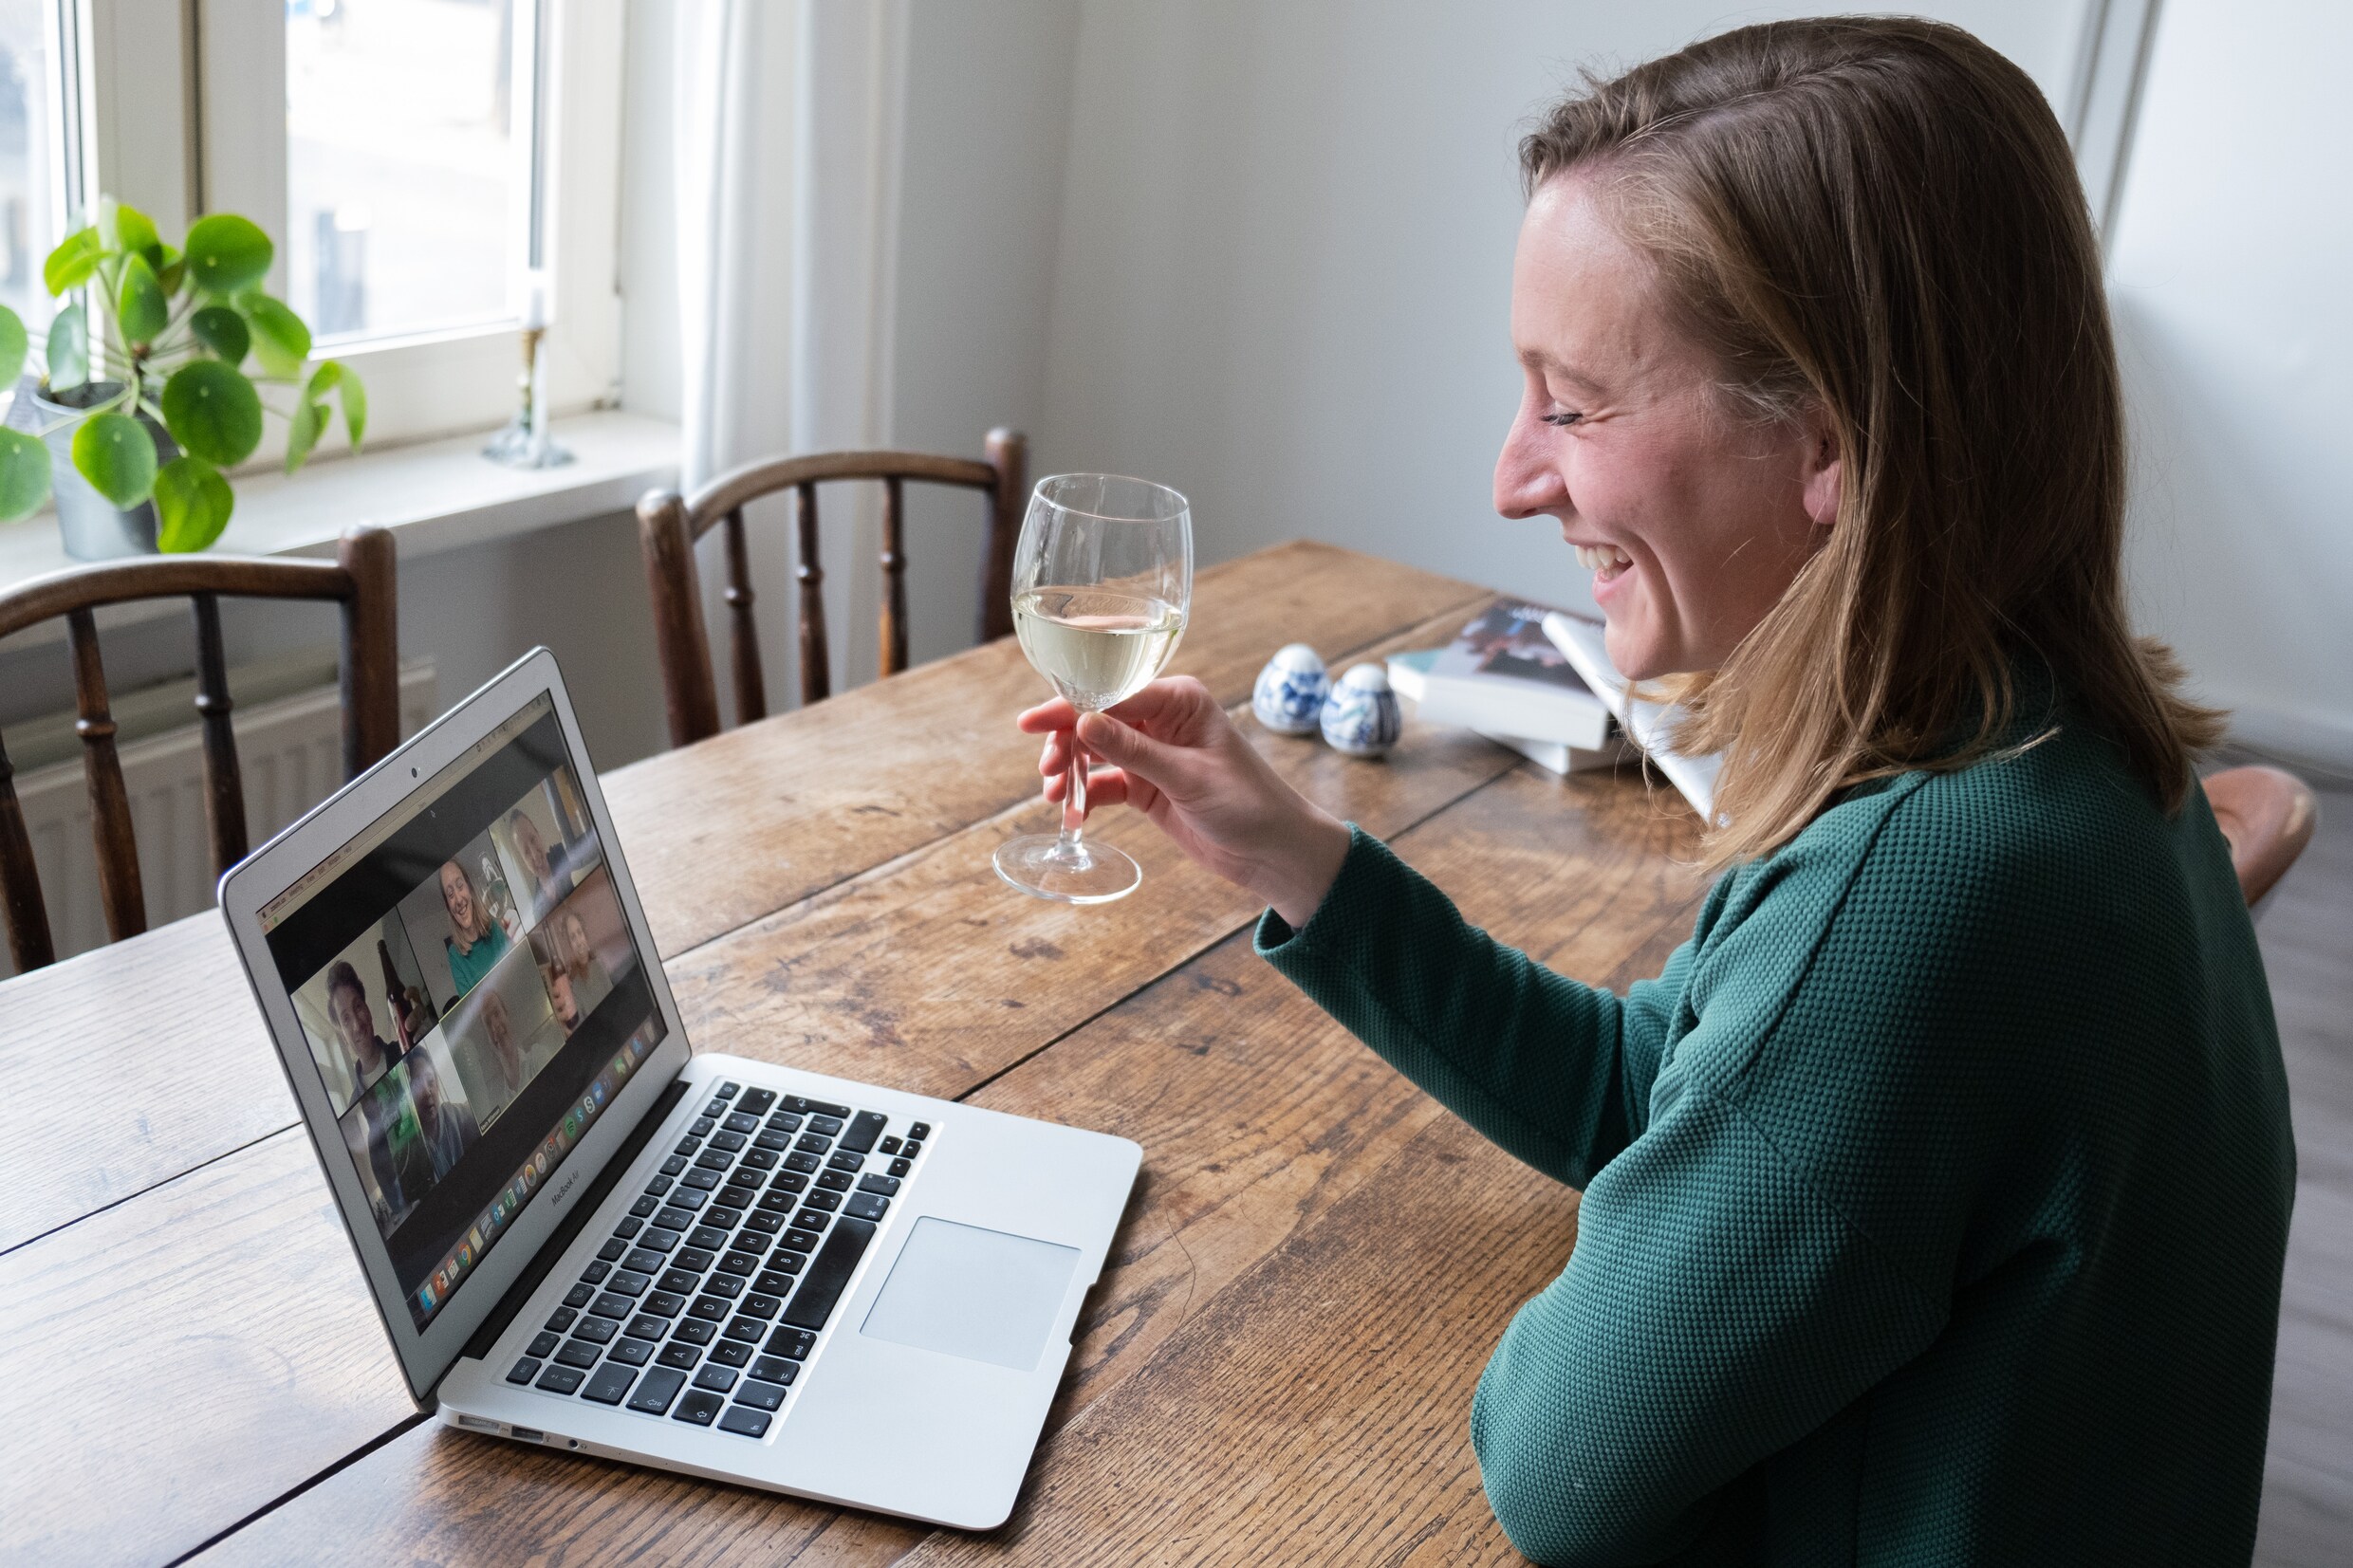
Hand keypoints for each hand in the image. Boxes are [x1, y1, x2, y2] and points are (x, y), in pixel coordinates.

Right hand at [1017, 677, 1351, 927]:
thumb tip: (1083, 722)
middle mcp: (1163, 719)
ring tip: (1056, 795)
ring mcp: (1152, 753)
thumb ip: (1134, 751)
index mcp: (1180, 700)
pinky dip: (1086, 796)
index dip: (1069, 708)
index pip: (1113, 695)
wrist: (1275, 853)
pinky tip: (1073, 814)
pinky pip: (1104, 783)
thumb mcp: (1188, 778)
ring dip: (1071, 770)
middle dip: (1066, 742)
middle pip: (1096, 720)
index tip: (1032, 723)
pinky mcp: (1147, 786)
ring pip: (1095, 751)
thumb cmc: (1249, 805)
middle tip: (1048, 772)